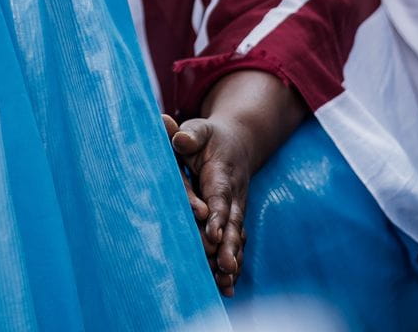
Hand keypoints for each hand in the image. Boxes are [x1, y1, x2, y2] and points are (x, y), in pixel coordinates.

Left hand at [168, 116, 251, 294]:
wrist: (238, 144)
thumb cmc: (210, 138)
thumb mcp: (200, 129)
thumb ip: (189, 134)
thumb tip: (178, 138)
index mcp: (223, 175)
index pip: (221, 196)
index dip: (218, 216)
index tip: (213, 234)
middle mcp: (234, 196)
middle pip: (233, 223)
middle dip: (229, 246)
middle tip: (224, 266)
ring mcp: (237, 211)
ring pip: (236, 238)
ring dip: (232, 259)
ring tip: (225, 282)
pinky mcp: (235, 222)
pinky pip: (236, 244)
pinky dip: (234, 264)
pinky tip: (227, 287)